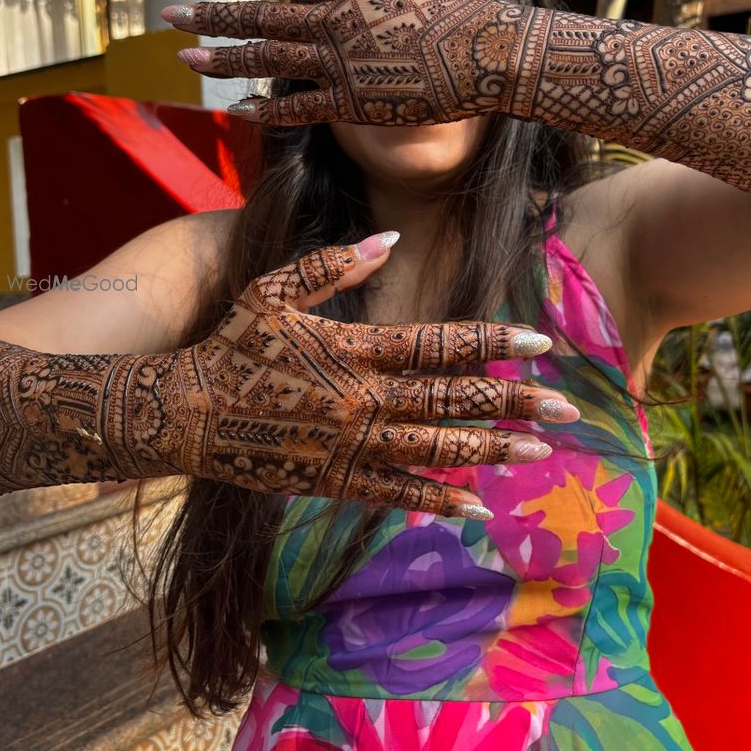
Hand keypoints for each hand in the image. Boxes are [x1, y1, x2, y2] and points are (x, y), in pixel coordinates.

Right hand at [119, 233, 576, 517]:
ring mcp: (351, 446)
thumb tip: (392, 243)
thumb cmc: (231, 345)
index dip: (493, 342)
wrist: (184, 414)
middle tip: (566, 408)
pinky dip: (438, 501)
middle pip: (453, 398)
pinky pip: (396, 495)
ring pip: (436, 449)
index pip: (439, 343)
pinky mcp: (334, 481)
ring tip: (540, 452)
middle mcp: (361, 399)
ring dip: (492, 449)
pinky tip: (477, 507)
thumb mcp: (275, 290)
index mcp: (353, 349)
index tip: (541, 343)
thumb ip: (334, 265)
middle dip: (514, 402)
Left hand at [161, 0, 542, 127]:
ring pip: (270, 62)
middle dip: (212, 15)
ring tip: (185, 58)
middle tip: (168, 13)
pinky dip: (267, 111)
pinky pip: (301, 110)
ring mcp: (343, 67)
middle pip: (261, 18)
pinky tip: (236, 110)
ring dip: (224, 60)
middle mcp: (336, 25)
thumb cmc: (467, 2)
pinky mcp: (356, 104)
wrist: (493, 55)